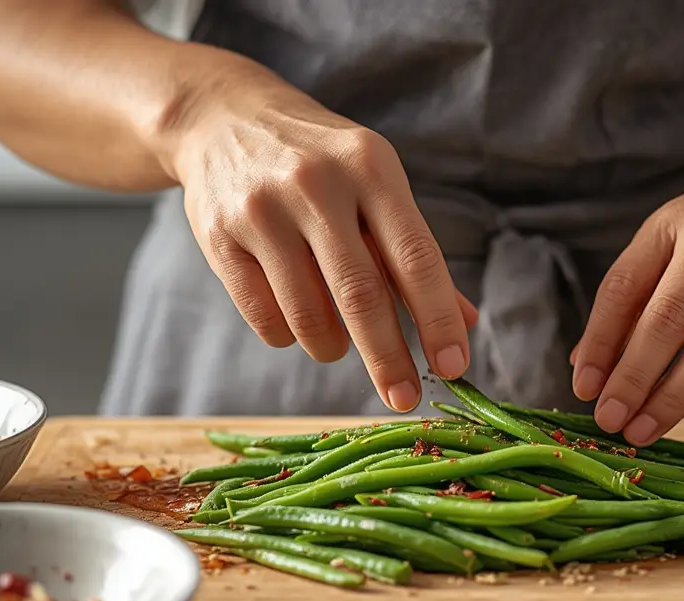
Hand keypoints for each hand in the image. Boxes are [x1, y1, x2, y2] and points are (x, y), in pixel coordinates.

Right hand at [168, 75, 475, 411]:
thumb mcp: (376, 187)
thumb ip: (415, 256)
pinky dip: (290, 336)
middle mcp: (316, 184)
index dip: (437, 319)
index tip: (455, 366)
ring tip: (339, 344)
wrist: (223, 118)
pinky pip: (265, 318)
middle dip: (389, 359)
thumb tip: (467, 323)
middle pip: (361, 295)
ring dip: (334, 348)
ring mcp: (261, 209)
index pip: (414, 257)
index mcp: (370, 167)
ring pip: (309, 316)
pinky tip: (296, 319)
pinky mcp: (217, 235)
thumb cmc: (323, 164)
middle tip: (406, 399)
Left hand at [571, 166, 683, 444]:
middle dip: (634, 378)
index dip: (600, 342)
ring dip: (675, 397)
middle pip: (670, 319)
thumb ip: (629, 298)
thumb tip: (587, 369)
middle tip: (611, 419)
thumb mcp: (668, 240)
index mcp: (679, 221)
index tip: (585, 389)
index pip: (625, 287)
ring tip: (646, 430)